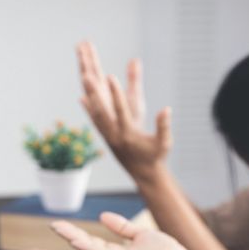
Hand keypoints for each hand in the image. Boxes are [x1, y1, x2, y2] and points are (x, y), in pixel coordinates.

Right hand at [51, 211, 192, 249]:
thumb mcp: (138, 234)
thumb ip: (121, 227)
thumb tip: (102, 216)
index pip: (92, 241)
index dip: (76, 233)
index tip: (60, 224)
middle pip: (88, 246)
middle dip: (70, 235)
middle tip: (53, 224)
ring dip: (76, 240)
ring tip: (61, 230)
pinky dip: (91, 248)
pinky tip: (79, 241)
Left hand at [76, 41, 170, 177]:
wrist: (143, 175)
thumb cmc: (155, 157)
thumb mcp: (164, 143)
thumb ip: (164, 126)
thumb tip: (166, 109)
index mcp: (128, 134)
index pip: (121, 111)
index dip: (116, 94)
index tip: (111, 76)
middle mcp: (114, 134)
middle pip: (101, 110)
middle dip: (94, 92)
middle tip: (87, 74)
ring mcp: (107, 135)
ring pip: (95, 112)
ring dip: (90, 95)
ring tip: (84, 76)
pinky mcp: (106, 136)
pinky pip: (95, 119)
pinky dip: (88, 107)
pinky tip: (82, 97)